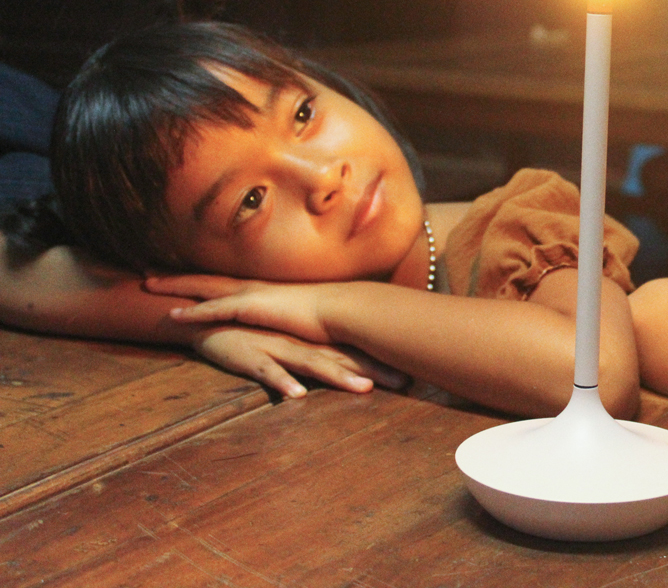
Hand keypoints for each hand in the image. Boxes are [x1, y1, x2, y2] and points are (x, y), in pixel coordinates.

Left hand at [149, 273, 335, 343]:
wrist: (339, 309)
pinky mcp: (251, 308)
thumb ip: (284, 314)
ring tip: (147, 285)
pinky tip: (173, 315)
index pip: (222, 281)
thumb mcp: (299, 311)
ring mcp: (249, 295)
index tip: (178, 275)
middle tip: (148, 273)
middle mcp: (251, 287)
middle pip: (205, 279)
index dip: (199, 279)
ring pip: (203, 288)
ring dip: (175, 286)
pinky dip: (193, 311)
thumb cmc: (326, 313)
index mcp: (260, 289)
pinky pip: (214, 310)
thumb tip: (280, 319)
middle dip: (176, 276)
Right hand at [192, 325, 406, 398]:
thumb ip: (313, 358)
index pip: (352, 354)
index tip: (413, 376)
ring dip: (338, 377)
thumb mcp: (286, 347)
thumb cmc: (251, 336)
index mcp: (310, 342)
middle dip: (373, 371)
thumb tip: (345, 371)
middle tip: (405, 381)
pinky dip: (283, 382)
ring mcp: (276, 348)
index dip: (380, 365)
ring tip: (364, 389)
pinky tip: (298, 395)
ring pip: (312, 364)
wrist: (207, 319)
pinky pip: (267, 372)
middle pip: (342, 359)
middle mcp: (300, 344)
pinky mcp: (249, 356)